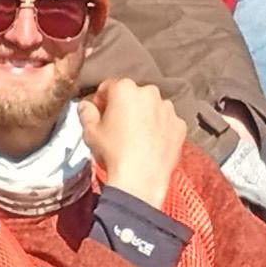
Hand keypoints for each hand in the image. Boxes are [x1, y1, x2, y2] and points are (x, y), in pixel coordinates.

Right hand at [79, 78, 186, 209]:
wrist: (140, 179)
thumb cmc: (113, 153)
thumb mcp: (90, 132)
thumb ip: (86, 113)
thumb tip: (86, 106)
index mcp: (125, 89)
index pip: (109, 87)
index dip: (101, 101)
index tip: (100, 114)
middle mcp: (149, 93)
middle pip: (133, 95)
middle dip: (125, 107)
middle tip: (118, 128)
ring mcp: (168, 109)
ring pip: (152, 108)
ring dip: (144, 117)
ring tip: (136, 139)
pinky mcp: (180, 126)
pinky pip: (166, 123)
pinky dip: (160, 130)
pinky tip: (150, 145)